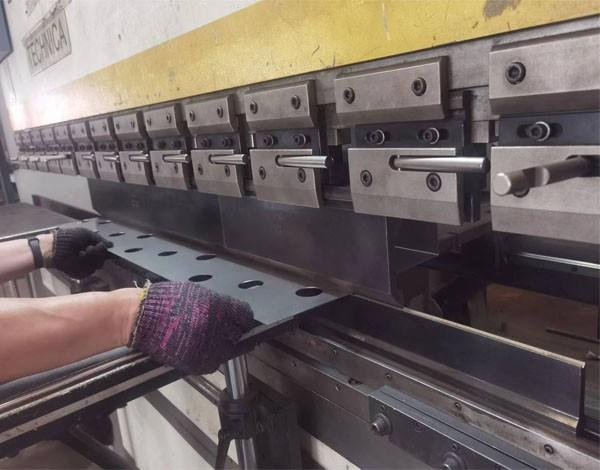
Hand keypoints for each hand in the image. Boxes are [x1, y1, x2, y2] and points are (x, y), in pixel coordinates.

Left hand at [49, 228, 112, 278]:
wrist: (55, 248)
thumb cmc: (69, 238)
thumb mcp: (86, 234)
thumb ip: (100, 239)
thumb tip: (111, 244)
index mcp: (91, 247)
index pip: (104, 250)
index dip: (104, 248)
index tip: (103, 245)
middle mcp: (89, 257)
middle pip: (103, 257)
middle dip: (98, 251)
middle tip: (91, 247)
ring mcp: (86, 265)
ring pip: (99, 263)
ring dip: (92, 256)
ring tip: (83, 251)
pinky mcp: (82, 272)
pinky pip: (92, 269)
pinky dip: (87, 262)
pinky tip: (80, 256)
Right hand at [128, 282, 254, 373]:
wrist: (140, 316)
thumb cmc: (166, 301)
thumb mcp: (198, 294)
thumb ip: (218, 306)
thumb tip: (232, 314)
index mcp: (218, 307)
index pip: (245, 316)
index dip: (244, 320)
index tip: (242, 324)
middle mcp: (216, 327)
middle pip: (238, 336)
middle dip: (233, 335)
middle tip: (224, 334)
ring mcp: (206, 346)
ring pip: (227, 353)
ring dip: (222, 349)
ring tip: (208, 342)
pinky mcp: (194, 361)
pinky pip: (212, 364)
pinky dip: (209, 359)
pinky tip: (199, 350)